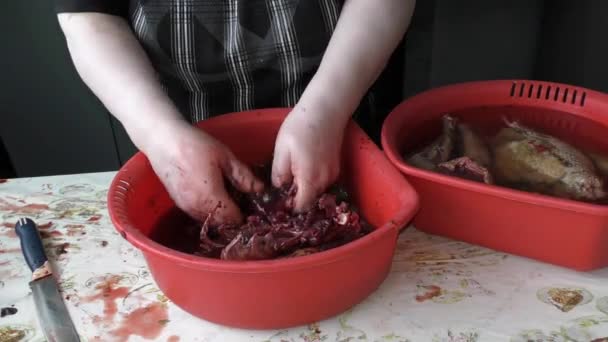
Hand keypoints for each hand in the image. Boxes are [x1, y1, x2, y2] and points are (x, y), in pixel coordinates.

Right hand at [145, 121, 263, 223]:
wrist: (163, 141)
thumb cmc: (195, 145)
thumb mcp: (225, 157)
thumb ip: (244, 176)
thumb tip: (260, 189)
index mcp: (211, 198)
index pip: (233, 219)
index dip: (246, 216)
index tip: (253, 208)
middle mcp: (197, 208)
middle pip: (221, 224)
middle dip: (233, 218)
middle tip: (244, 204)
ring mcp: (186, 207)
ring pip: (209, 221)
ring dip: (221, 216)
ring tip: (231, 200)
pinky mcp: (179, 203)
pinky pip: (198, 215)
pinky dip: (209, 211)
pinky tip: (214, 197)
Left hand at [271, 105, 348, 211]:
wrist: (327, 109)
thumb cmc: (301, 126)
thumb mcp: (282, 149)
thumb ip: (279, 173)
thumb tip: (278, 189)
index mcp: (310, 179)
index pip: (301, 206)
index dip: (289, 207)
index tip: (278, 202)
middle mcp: (325, 181)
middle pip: (309, 200)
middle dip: (296, 198)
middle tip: (280, 188)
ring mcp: (333, 174)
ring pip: (316, 190)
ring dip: (304, 188)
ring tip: (290, 175)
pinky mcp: (336, 167)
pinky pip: (322, 181)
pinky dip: (312, 180)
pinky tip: (302, 166)